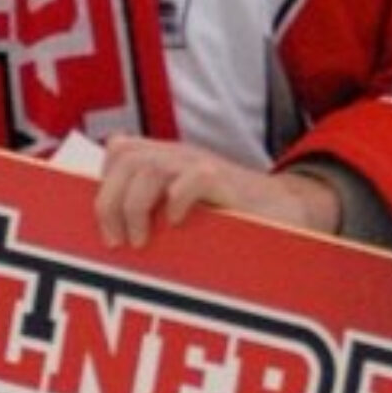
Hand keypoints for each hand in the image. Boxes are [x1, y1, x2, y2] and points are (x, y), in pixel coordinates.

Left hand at [92, 134, 341, 248]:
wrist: (288, 213)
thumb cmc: (231, 219)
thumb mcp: (183, 212)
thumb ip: (151, 210)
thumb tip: (110, 232)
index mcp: (167, 161)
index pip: (120, 151)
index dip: (103, 182)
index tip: (106, 224)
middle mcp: (180, 157)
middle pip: (125, 158)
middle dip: (109, 201)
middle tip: (115, 241)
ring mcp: (202, 166)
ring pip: (149, 167)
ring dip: (134, 207)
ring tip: (140, 241)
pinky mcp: (227, 182)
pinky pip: (193, 179)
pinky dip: (177, 201)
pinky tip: (177, 224)